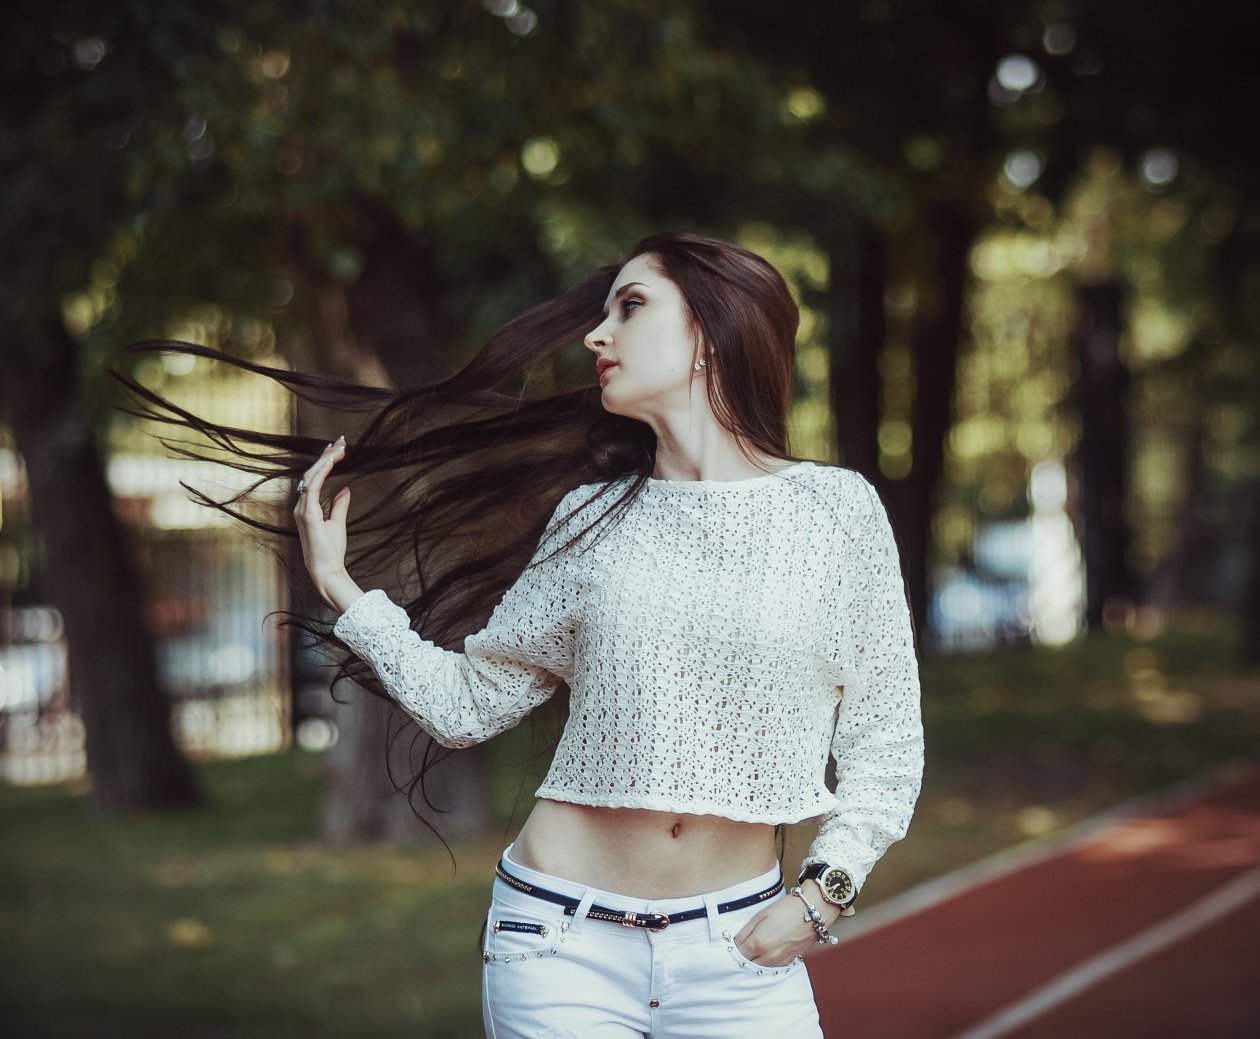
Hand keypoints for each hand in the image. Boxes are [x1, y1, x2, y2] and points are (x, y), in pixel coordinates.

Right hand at [293, 436, 361, 611]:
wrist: (326, 570)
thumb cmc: (331, 551)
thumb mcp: (338, 523)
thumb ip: (339, 505)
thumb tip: (345, 489)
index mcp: (306, 507)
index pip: (313, 478)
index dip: (324, 461)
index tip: (336, 448)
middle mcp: (300, 506)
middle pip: (311, 473)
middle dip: (326, 455)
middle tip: (341, 441)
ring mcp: (301, 509)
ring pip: (310, 476)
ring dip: (326, 460)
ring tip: (340, 447)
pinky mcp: (307, 513)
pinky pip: (312, 486)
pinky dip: (322, 471)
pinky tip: (332, 460)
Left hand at [732, 885, 841, 967]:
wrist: (813, 912)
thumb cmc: (787, 909)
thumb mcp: (761, 915)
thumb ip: (746, 932)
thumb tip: (735, 942)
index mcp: (759, 944)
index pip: (738, 955)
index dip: (733, 950)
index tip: (731, 945)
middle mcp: (768, 957)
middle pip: (748, 964)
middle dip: (742, 957)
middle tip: (741, 946)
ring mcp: (779, 961)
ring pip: (760, 968)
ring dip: (754, 960)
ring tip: (754, 947)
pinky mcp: (789, 961)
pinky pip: (772, 966)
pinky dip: (766, 961)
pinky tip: (766, 951)